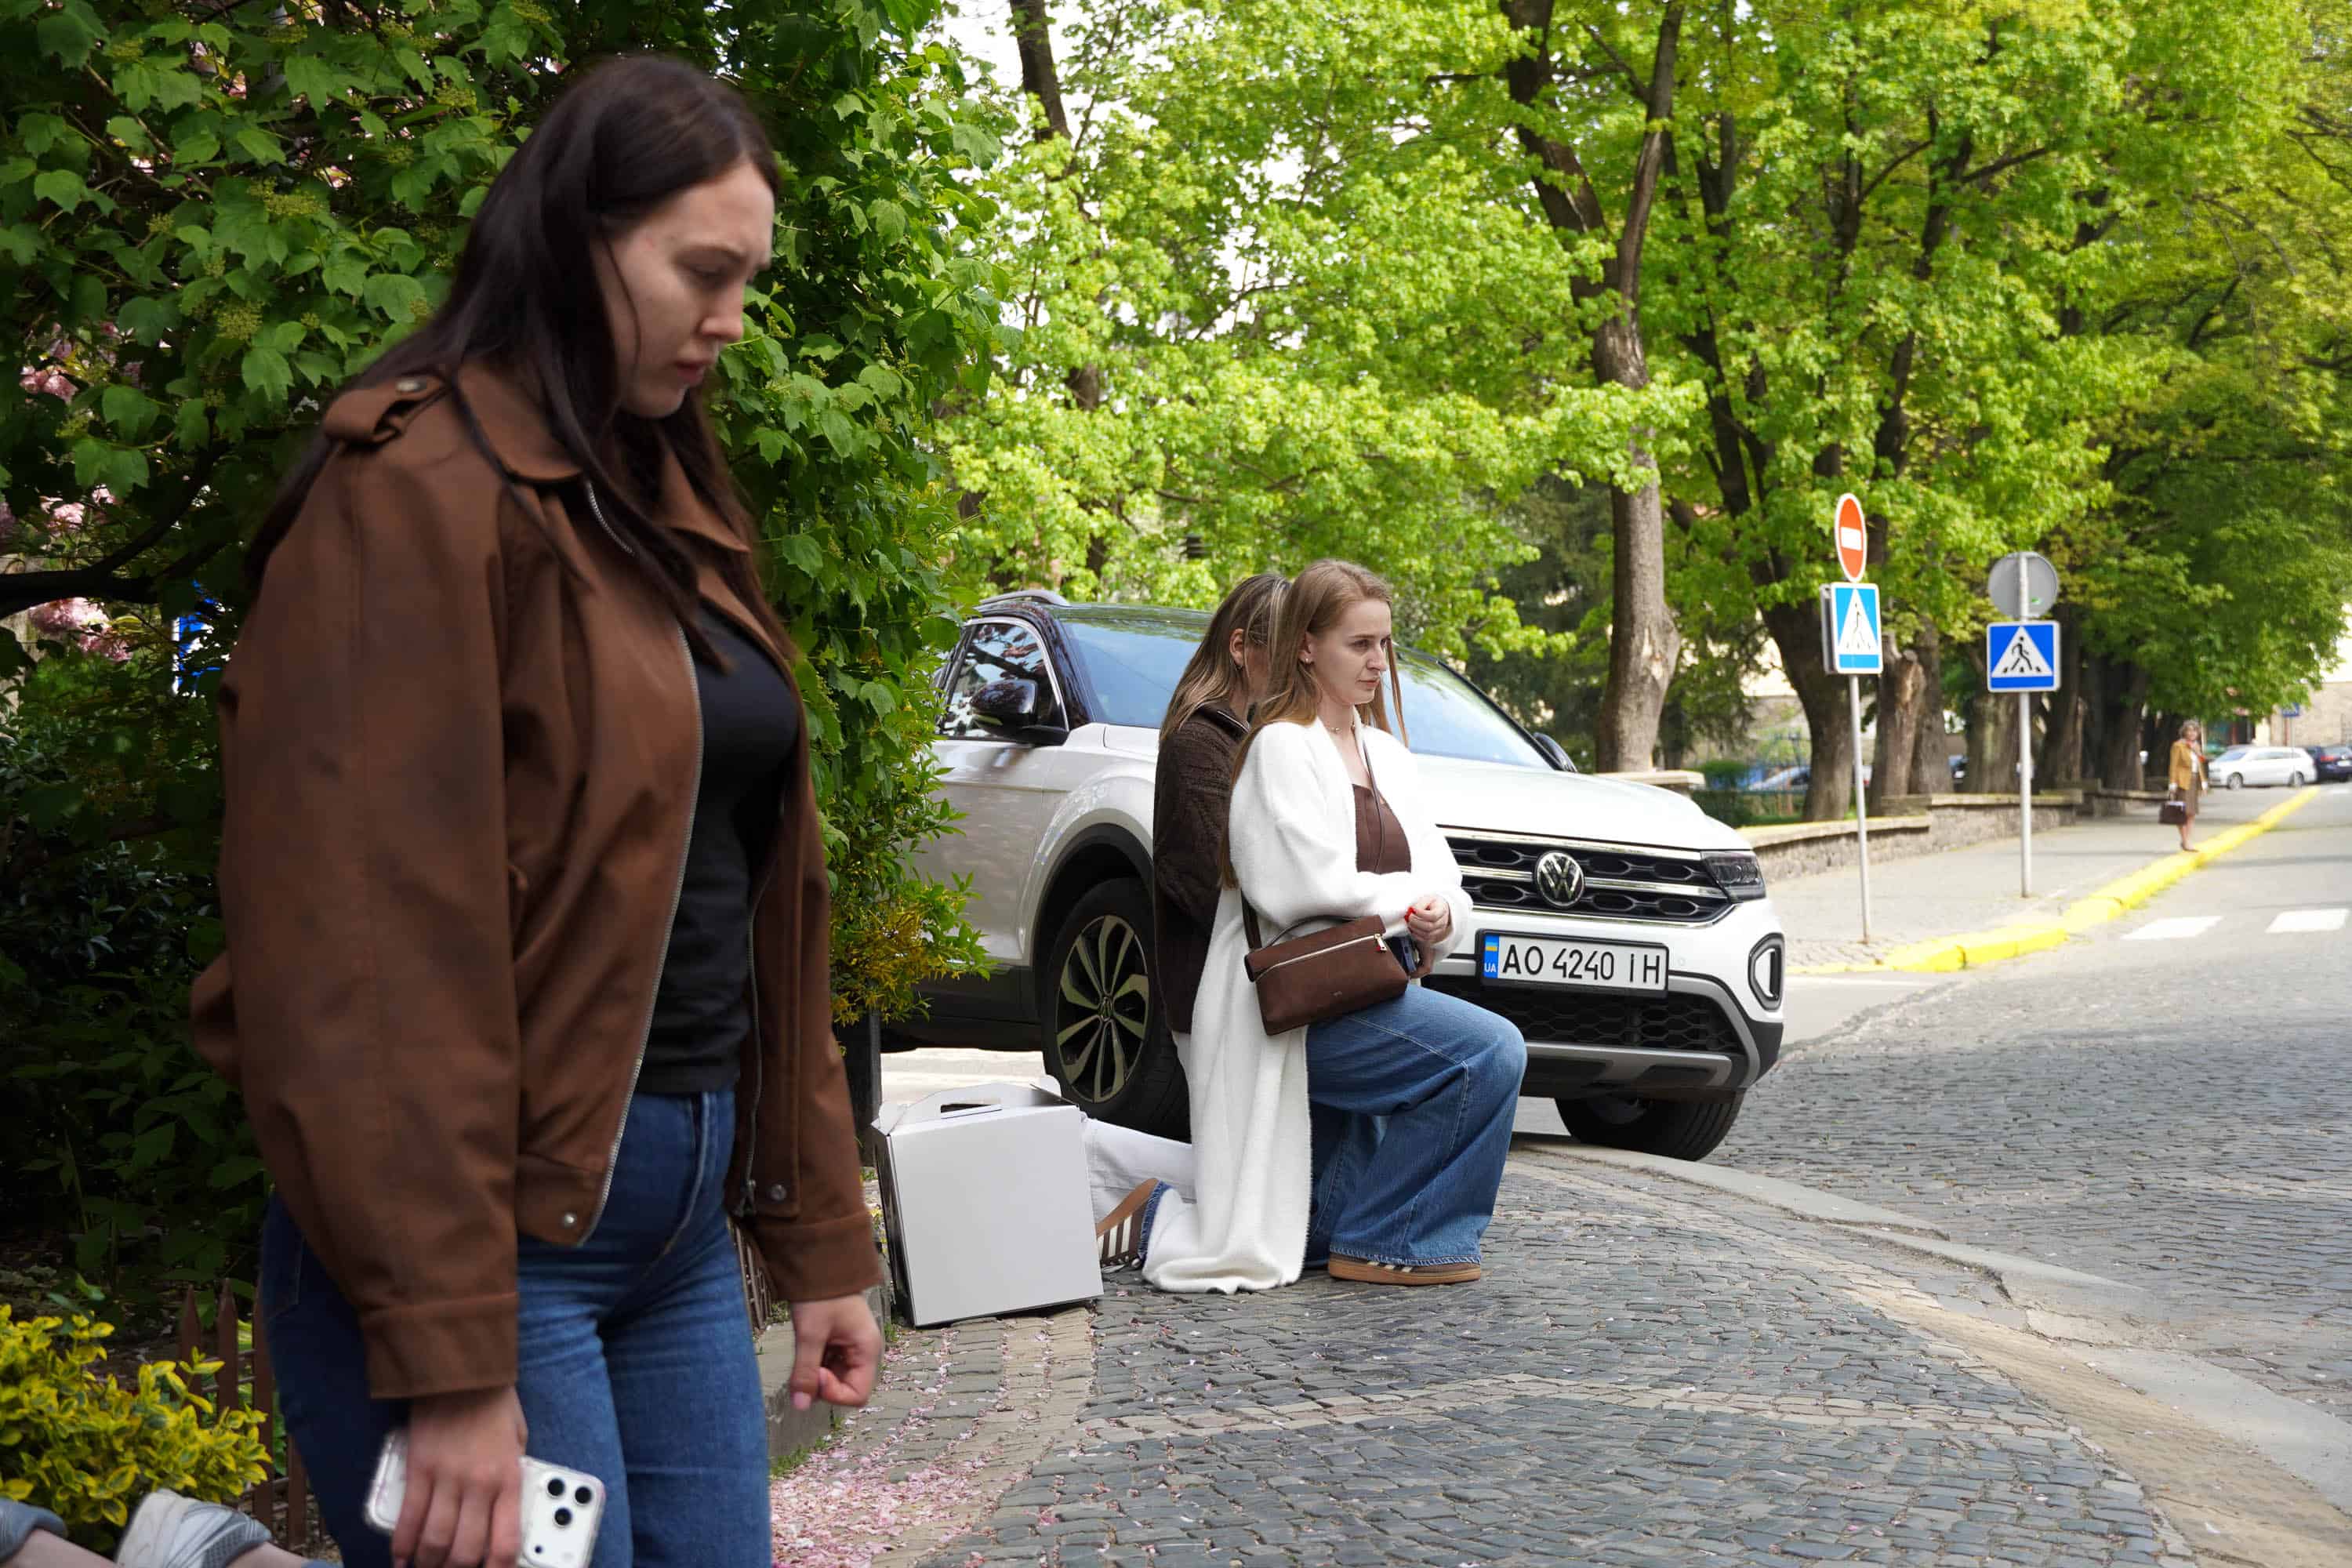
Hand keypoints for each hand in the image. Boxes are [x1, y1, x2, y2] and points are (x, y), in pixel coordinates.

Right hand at [394, 1385, 525, 1567]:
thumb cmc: (494, 1402)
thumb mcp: (519, 1438)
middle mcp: (478, 1485)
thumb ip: (512, 1474)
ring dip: (429, 1564)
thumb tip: (503, 1508)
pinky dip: (402, 1545)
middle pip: (465, 1550)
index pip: (505, 1542)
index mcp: (509, 1479)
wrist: (461, 1371)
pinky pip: (408, 1518)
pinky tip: (401, 1560)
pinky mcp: (417, 1471)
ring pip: (435, 1541)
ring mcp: (446, 1480)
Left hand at [788, 1293, 882, 1411]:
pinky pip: (826, 1365)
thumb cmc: (823, 1292)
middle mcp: (862, 1352)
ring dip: (816, 1374)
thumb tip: (801, 1406)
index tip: (816, 1376)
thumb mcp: (810, 1334)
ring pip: (833, 1378)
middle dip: (822, 1384)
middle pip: (845, 1388)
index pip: (858, 1395)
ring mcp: (849, 1348)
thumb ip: (805, 1372)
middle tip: (806, 1365)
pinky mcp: (837, 1344)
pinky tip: (806, 1348)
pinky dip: (813, 1364)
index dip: (834, 1393)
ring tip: (806, 1351)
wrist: (819, 1263)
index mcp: (866, 1350)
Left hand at [1404, 896, 1451, 947]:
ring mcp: (1439, 930)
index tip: (1413, 910)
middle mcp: (1442, 922)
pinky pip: (1425, 940)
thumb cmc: (1432, 903)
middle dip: (1416, 922)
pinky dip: (1416, 935)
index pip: (1433, 915)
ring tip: (1409, 922)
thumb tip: (1412, 910)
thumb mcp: (1428, 898)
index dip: (1422, 914)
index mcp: (1442, 910)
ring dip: (1415, 929)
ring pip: (1427, 935)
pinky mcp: (1434, 936)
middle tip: (1409, 917)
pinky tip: (1412, 928)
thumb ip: (1420, 904)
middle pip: (1430, 926)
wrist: (1439, 909)